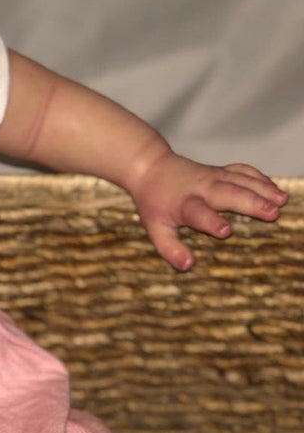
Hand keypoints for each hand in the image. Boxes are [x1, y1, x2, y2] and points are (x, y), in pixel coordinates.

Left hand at [126, 150, 287, 270]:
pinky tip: (274, 188)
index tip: (225, 230)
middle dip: (250, 202)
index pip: (197, 213)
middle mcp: (201, 189)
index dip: (210, 221)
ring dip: (262, 189)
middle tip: (273, 213)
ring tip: (282, 200)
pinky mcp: (220, 170)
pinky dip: (259, 177)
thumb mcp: (154, 227)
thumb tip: (187, 265)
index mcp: (184, 204)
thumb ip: (169, 248)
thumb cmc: (154, 202)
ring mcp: (212, 176)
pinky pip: (242, 171)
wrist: (150, 168)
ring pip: (240, 180)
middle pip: (227, 193)